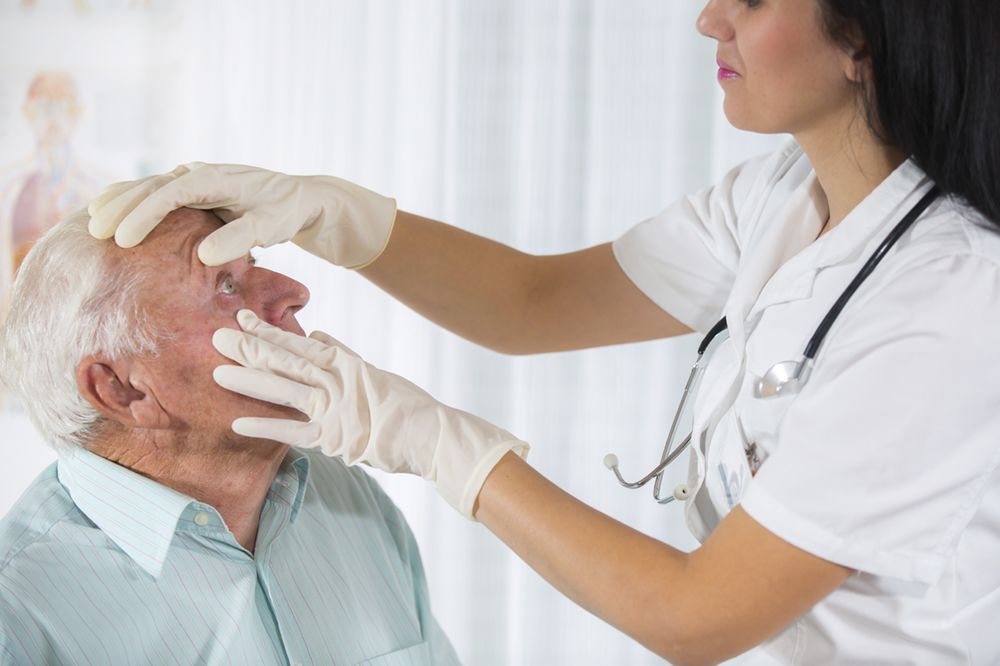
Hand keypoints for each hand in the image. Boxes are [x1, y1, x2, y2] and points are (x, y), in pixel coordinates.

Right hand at [87, 163, 396, 267]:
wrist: (303, 199)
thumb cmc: (289, 212)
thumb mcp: (272, 226)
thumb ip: (241, 238)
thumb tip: (204, 255)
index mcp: (218, 178)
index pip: (173, 192)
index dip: (145, 214)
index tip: (124, 239)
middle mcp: (202, 173)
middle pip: (153, 186)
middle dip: (122, 207)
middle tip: (95, 231)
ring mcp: (197, 179)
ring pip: (150, 186)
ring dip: (121, 201)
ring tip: (92, 220)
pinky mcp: (195, 191)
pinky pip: (157, 193)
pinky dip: (133, 201)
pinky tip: (112, 213)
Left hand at [211, 310, 528, 517]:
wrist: (434, 435)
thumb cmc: (409, 407)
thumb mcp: (375, 373)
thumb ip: (343, 355)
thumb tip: (318, 332)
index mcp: (347, 363)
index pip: (300, 343)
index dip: (269, 332)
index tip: (242, 318)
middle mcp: (339, 381)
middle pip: (287, 361)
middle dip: (250, 348)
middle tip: (217, 336)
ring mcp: (337, 408)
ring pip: (287, 389)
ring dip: (251, 380)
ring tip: (218, 372)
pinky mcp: (337, 437)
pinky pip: (296, 432)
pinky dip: (268, 427)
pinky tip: (238, 423)